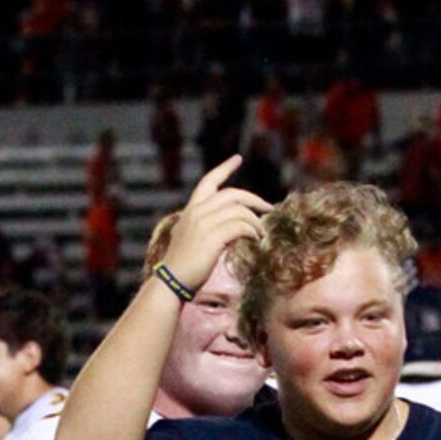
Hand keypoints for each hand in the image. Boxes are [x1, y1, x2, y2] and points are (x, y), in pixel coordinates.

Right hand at [160, 156, 270, 292]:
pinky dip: (252, 231)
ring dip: (255, 221)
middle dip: (254, 199)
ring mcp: (204, 223)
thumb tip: (235, 227)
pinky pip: (240, 226)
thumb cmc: (184, 265)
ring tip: (261, 234)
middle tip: (268, 208)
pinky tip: (255, 239)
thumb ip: (209, 226)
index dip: (225, 168)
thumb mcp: (193, 238)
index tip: (238, 158)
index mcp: (191, 209)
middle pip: (232, 194)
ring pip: (239, 211)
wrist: (172, 281)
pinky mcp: (212, 237)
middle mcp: (197, 211)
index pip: (209, 181)